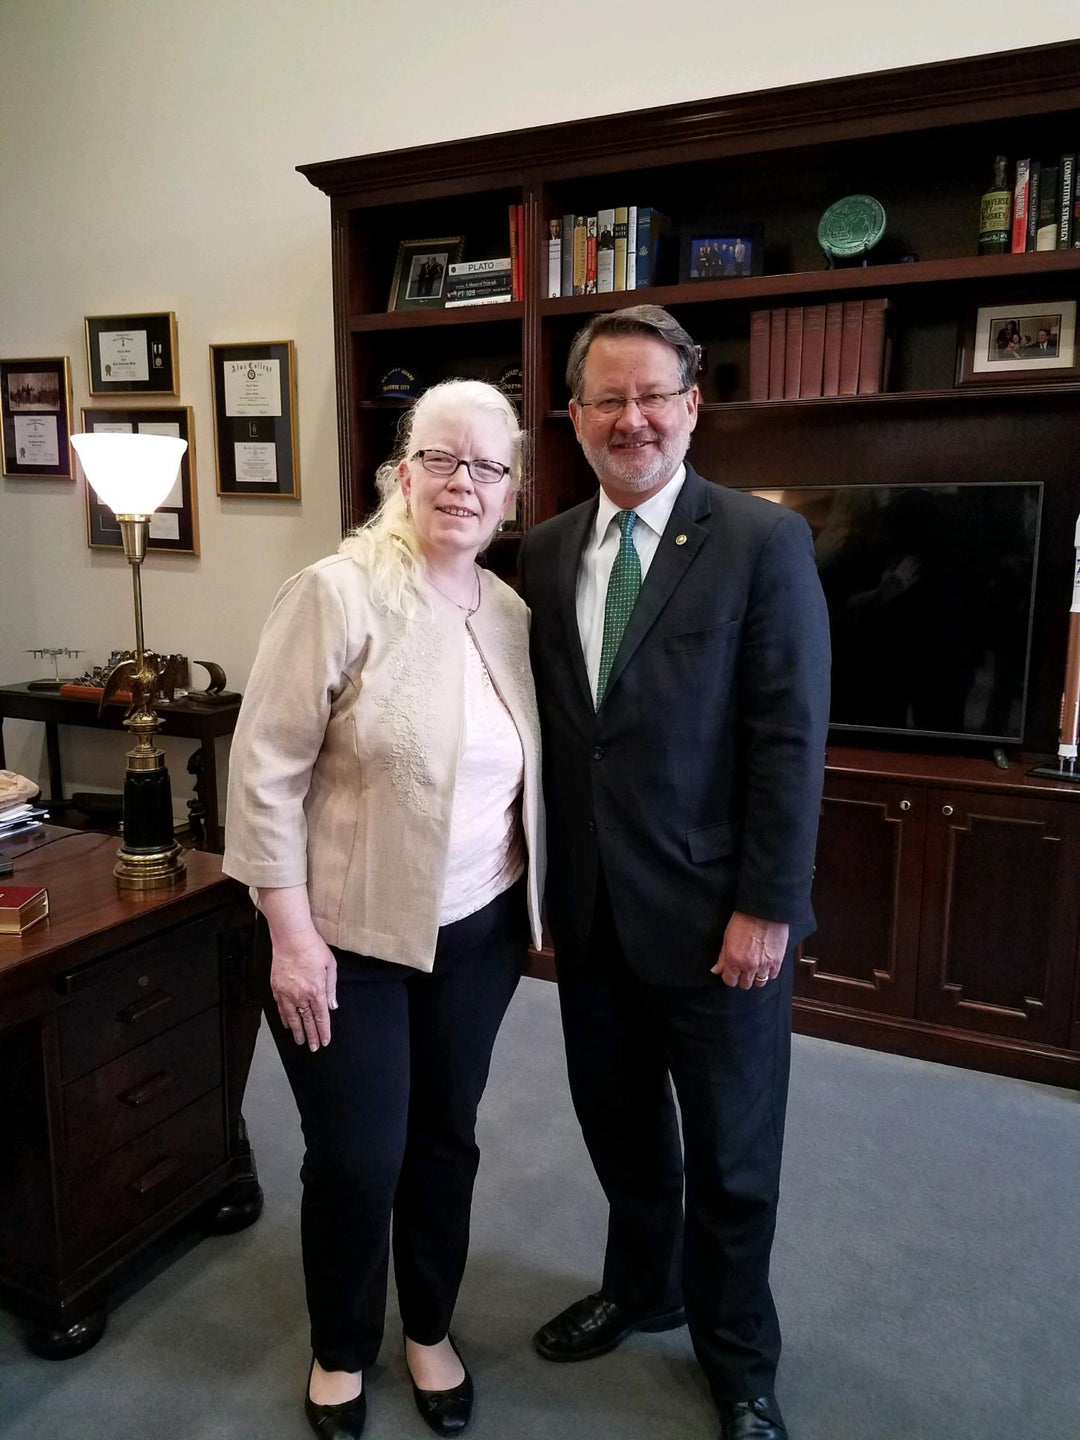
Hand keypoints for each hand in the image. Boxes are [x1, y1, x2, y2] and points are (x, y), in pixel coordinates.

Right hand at [270, 932, 337, 1049]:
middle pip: (307, 1021)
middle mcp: (300, 995)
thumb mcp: (330, 966)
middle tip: (313, 1048)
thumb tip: (332, 1005)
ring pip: (292, 1018)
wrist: (291, 937)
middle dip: (311, 1036)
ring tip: (300, 1041)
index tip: (324, 1041)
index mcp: (316, 990)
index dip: (323, 1031)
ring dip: (297, 1031)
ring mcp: (286, 992)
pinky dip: (285, 1018)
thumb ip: (331, 988)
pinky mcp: (276, 987)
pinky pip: (281, 1008)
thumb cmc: (312, 948)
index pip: (321, 1016)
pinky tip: (288, 1024)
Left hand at [711, 910, 788, 988]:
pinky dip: (769, 972)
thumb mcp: (727, 938)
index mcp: (734, 960)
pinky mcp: (777, 961)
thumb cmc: (744, 920)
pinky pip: (772, 976)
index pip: (730, 981)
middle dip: (742, 978)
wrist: (764, 911)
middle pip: (744, 985)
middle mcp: (749, 966)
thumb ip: (722, 957)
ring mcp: (764, 965)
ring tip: (755, 967)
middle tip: (743, 969)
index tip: (731, 972)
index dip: (729, 977)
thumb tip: (716, 970)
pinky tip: (765, 964)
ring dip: (756, 977)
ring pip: (759, 983)